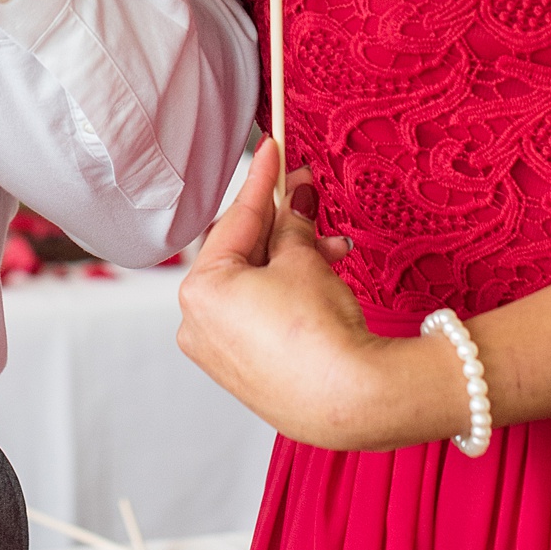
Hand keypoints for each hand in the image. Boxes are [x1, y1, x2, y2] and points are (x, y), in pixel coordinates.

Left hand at [177, 141, 467, 449]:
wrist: (352, 398)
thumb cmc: (318, 330)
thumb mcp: (302, 259)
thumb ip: (291, 224)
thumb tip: (294, 200)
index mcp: (199, 290)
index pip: (235, 221)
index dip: (260, 182)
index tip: (272, 150)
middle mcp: (198, 325)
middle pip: (241, 255)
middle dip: (281, 225)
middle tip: (307, 194)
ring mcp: (220, 354)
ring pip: (255, 287)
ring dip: (292, 261)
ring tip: (334, 247)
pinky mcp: (246, 375)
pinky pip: (261, 317)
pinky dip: (287, 294)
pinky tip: (323, 279)